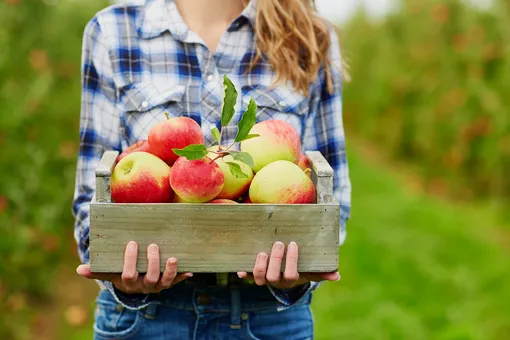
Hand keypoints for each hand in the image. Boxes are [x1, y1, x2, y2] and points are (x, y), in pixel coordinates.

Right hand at [76, 241, 192, 293]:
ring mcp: (157, 285)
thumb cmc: (121, 272)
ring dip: (170, 271)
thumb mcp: (109, 271)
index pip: (128, 274)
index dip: (130, 260)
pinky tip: (190, 270)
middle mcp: (144, 286)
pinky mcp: (168, 283)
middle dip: (152, 262)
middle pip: (149, 278)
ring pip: (165, 282)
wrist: (135, 284)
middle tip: (153, 246)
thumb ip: (97, 270)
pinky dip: (182, 276)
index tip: (132, 243)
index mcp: (128, 283)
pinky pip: (176, 281)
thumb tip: (79, 269)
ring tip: (173, 258)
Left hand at [237, 241, 339, 288]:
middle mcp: (276, 281)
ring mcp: (264, 278)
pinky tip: (240, 269)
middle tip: (278, 244)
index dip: (291, 261)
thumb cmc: (300, 267)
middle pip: (273, 277)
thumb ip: (323, 272)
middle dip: (275, 260)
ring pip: (259, 278)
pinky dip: (243, 273)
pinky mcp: (253, 273)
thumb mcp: (311, 270)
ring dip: (259, 266)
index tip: (293, 244)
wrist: (285, 272)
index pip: (291, 275)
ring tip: (262, 252)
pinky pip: (247, 275)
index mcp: (290, 280)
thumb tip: (337, 276)